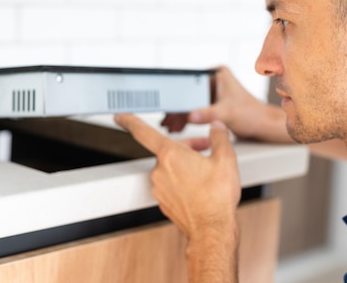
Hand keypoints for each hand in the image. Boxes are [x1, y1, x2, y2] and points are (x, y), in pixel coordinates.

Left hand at [115, 114, 240, 239]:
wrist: (213, 230)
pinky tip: (200, 186)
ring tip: (206, 171)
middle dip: (186, 147)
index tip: (120, 116)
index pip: (143, 132)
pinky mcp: (164, 201)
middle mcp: (160, 171)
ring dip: (185, 164)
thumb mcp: (226, 159)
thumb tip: (216, 127)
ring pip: (170, 167)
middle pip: (168, 150)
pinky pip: (171, 184)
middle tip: (205, 149)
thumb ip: (219, 136)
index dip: (130, 121)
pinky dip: (183, 180)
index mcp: (170, 155)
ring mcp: (160, 188)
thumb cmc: (217, 198)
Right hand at [162, 66, 293, 143]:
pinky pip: (193, 108)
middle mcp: (213, 79)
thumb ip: (208, 114)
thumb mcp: (227, 113)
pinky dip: (186, 118)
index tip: (168, 107)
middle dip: (176, 108)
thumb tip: (190, 116)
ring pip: (188, 101)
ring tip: (170, 127)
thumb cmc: (252, 115)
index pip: (190, 82)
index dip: (177, 95)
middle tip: (167, 121)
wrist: (262, 126)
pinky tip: (178, 127)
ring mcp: (211, 91)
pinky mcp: (211, 102)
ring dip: (179, 115)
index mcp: (216, 73)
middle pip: (187, 92)